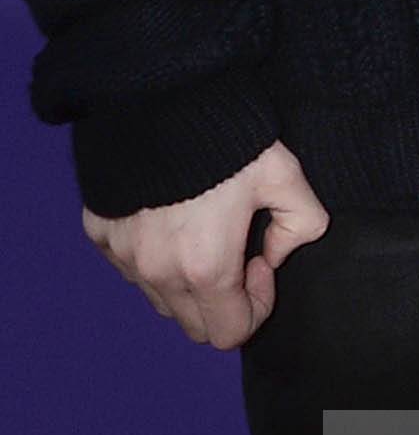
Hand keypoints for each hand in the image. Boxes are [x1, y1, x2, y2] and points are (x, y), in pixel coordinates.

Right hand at [83, 141, 328, 347]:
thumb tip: (277, 255)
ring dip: (190, 283)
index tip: (262, 263)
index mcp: (205, 268)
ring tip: (208, 233)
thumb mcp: (286, 176)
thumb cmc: (227, 140)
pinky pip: (130, 269)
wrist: (159, 101)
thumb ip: (302, 224)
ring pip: (161, 300)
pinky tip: (174, 219)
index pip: (230, 333)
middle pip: (194, 325)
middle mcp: (156, 272)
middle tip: (240, 250)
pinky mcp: (100, 235)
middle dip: (225, 302)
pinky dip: (155, 259)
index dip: (258, 307)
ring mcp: (123, 257)